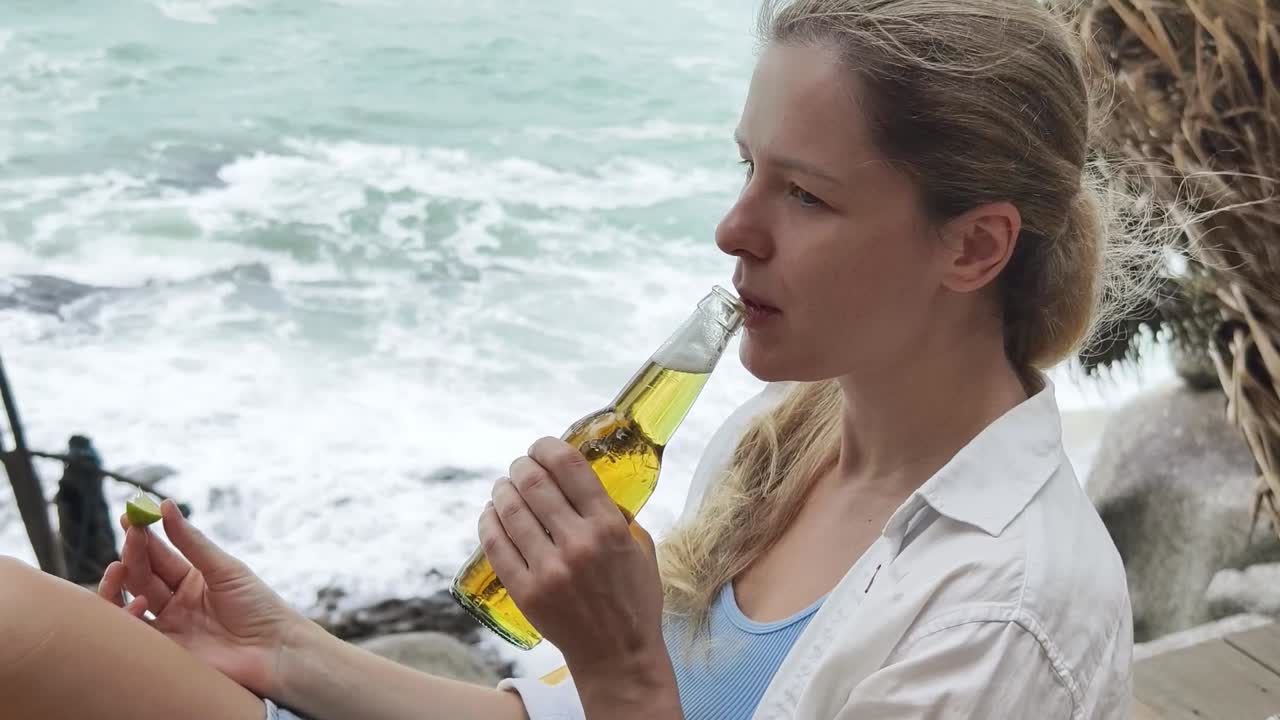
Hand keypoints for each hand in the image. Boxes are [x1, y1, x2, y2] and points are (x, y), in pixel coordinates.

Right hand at [97, 499, 302, 697]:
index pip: (159, 554)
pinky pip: (134, 633)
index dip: (143, 535)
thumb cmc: (258, 606)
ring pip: (130, 600)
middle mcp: (175, 602)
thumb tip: (165, 505)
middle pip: (142, 574)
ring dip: (119, 582)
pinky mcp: (164, 651)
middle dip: (132, 553)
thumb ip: (192, 542)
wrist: (274, 650)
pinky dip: (127, 615)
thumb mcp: (225, 568)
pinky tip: (139, 602)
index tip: (130, 515)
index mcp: (192, 579)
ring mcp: (168, 627)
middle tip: (131, 533)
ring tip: (120, 566)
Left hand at [480, 438, 667, 672]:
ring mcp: (548, 569)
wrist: (618, 657)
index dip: (548, 447)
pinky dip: (488, 522)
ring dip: (502, 490)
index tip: (541, 446)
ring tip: (503, 487)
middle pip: (534, 483)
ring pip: (510, 510)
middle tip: (520, 466)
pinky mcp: (525, 592)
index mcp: (609, 527)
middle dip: (521, 466)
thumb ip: (618, 516)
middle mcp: (577, 543)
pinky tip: (490, 514)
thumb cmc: (634, 601)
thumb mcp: (641, 550)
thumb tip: (587, 487)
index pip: (569, 467)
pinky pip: (495, 545)